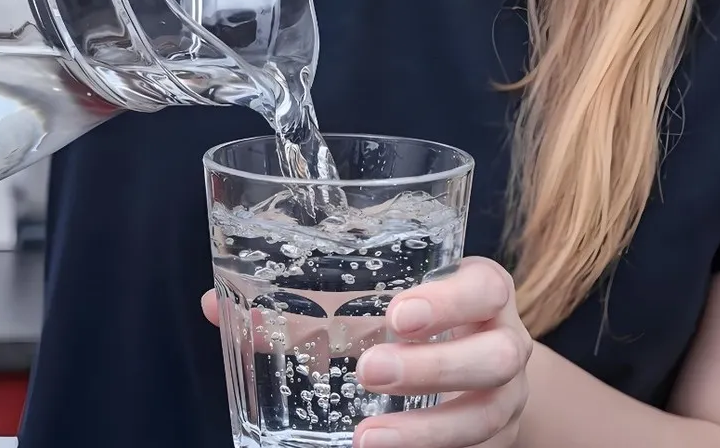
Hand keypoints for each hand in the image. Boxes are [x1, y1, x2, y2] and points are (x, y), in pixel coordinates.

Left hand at [201, 256, 530, 447]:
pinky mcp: (495, 439)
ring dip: (427, 431)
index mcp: (479, 293)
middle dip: (435, 367)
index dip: (449, 301)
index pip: (484, 286)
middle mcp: (503, 342)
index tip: (398, 314)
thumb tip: (214, 306)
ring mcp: (505, 397)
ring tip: (367, 439)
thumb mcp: (374, 304)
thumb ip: (303, 306)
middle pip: (494, 355)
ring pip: (487, 415)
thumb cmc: (413, 322)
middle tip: (370, 370)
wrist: (478, 365)